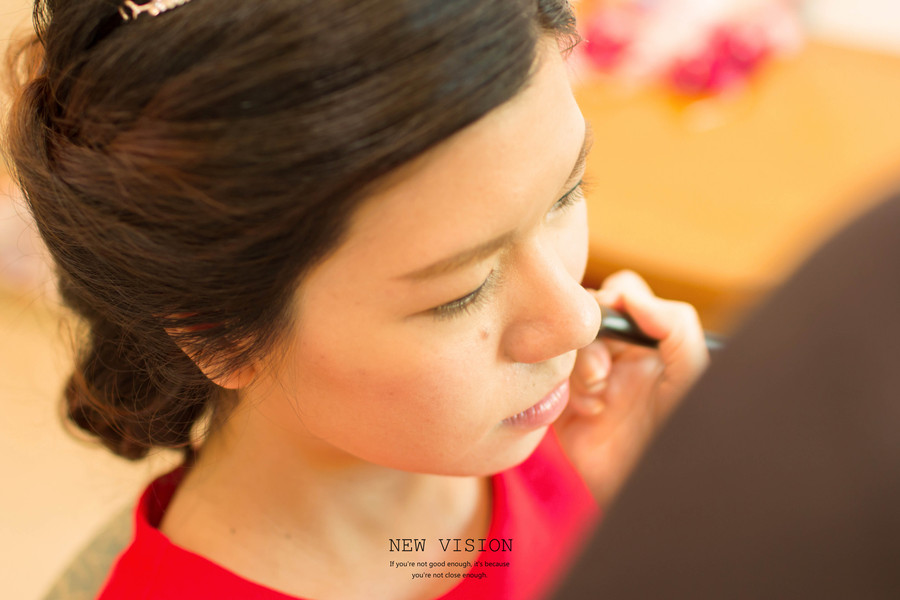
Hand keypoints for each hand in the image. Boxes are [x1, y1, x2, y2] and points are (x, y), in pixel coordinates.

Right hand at [554, 270, 708, 507]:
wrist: (658, 495)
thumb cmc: (685, 438)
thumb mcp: (693, 376)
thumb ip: (675, 326)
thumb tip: (631, 296)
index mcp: (648, 345)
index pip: (621, 297)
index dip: (612, 301)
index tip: (611, 321)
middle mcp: (618, 359)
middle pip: (585, 321)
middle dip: (589, 342)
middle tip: (601, 375)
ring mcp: (590, 384)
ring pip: (563, 349)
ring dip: (578, 371)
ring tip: (597, 402)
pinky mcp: (565, 411)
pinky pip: (546, 383)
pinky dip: (562, 393)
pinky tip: (586, 416)